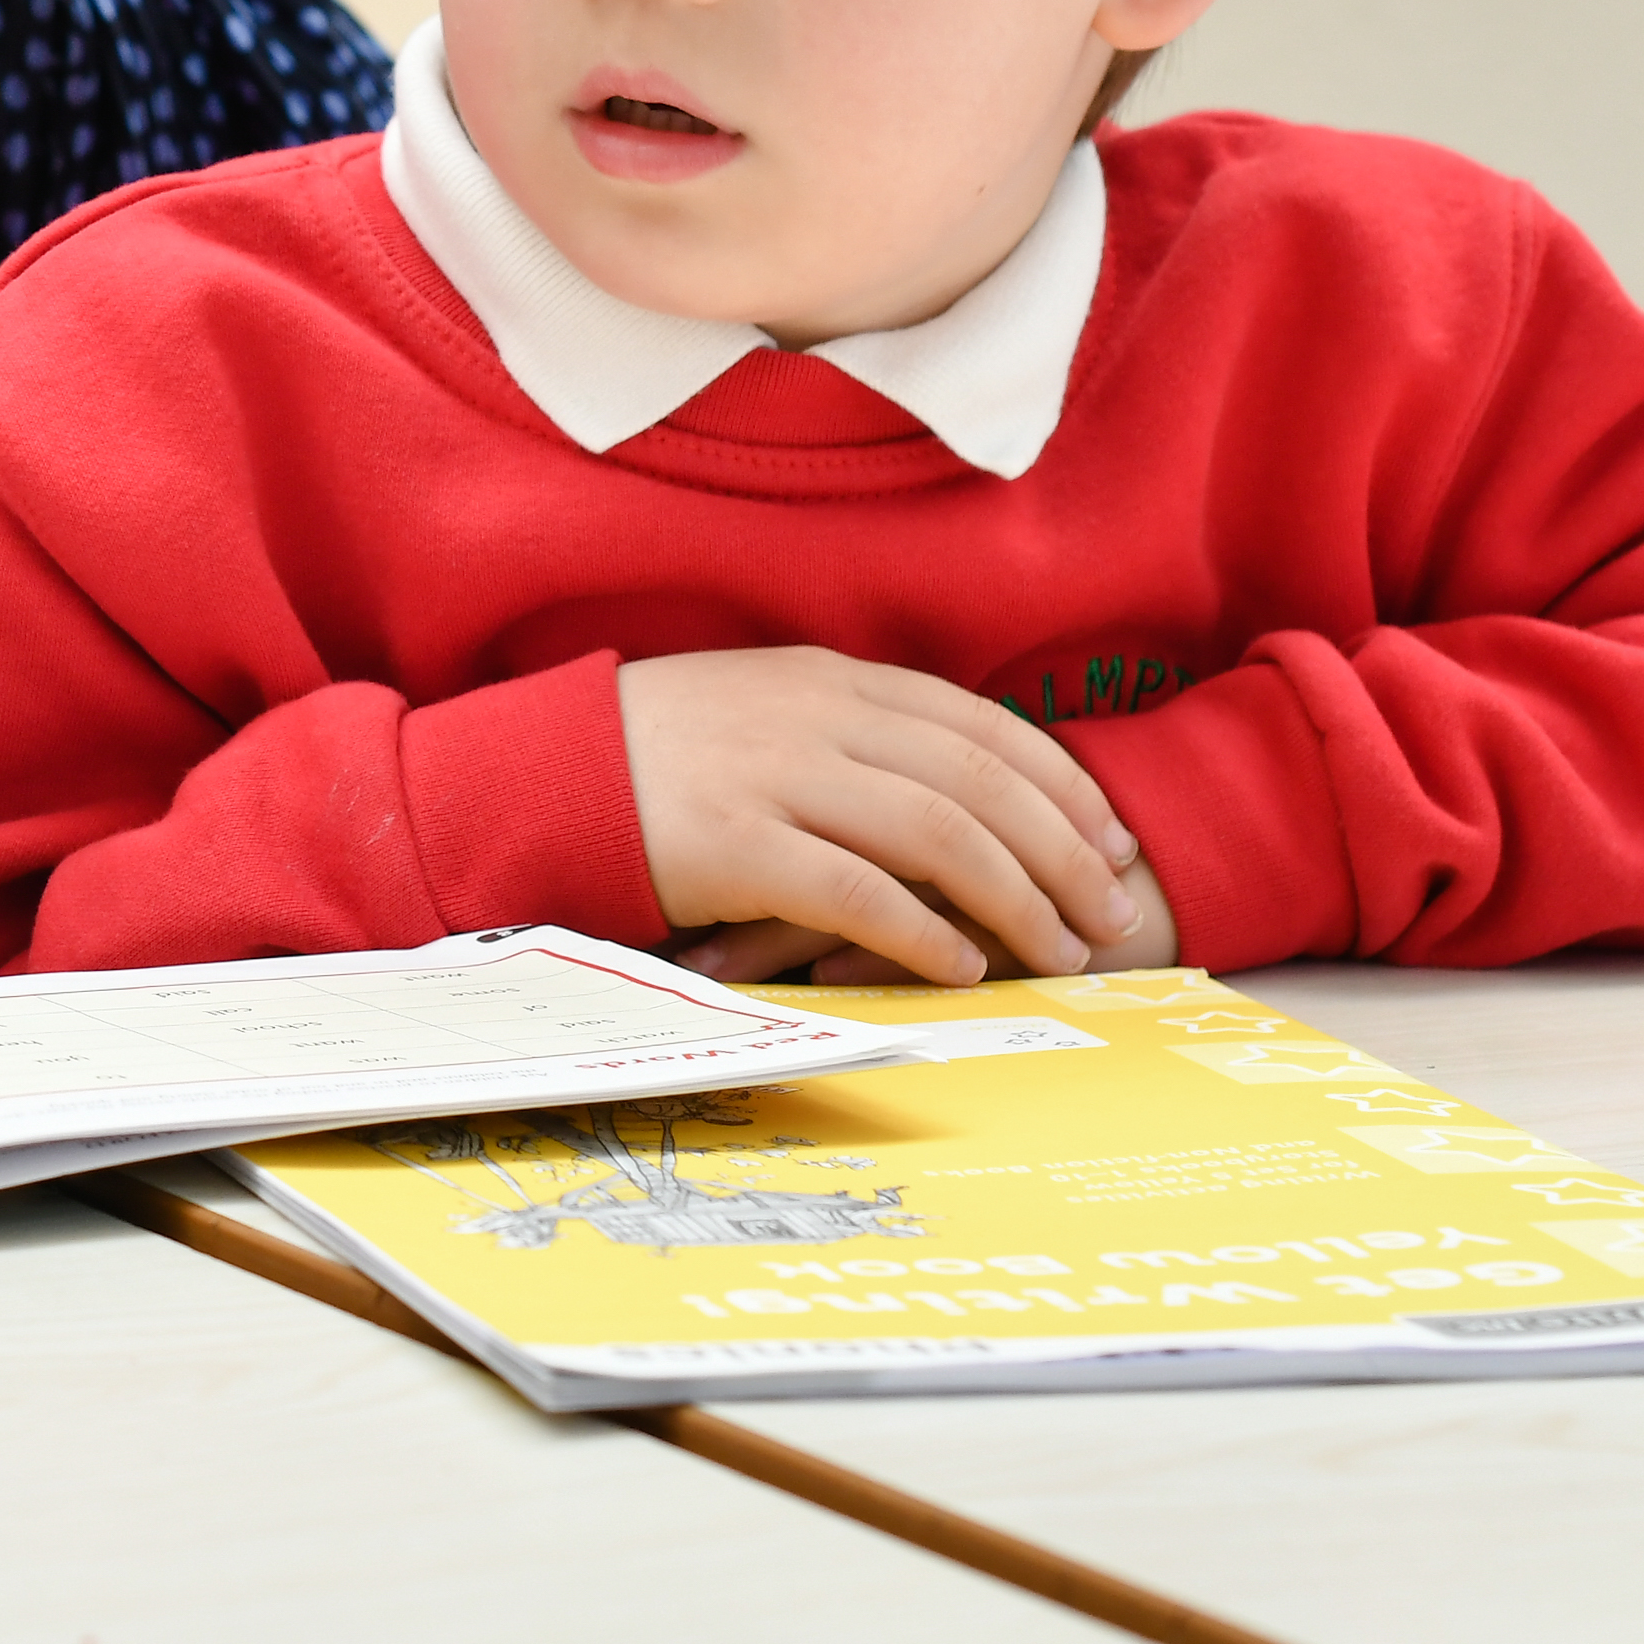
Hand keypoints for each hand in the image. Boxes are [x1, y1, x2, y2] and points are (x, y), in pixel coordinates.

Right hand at [619, 647, 1148, 988]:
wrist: (533, 777)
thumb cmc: (647, 758)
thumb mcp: (752, 709)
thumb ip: (840, 731)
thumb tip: (945, 785)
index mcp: (822, 677)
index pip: (976, 722)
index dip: (1057, 782)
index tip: (1109, 836)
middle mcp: (810, 716)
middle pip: (975, 779)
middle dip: (1061, 848)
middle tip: (1110, 910)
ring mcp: (772, 777)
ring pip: (937, 833)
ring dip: (1015, 897)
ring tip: (1058, 949)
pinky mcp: (735, 845)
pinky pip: (858, 893)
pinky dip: (923, 933)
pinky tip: (960, 966)